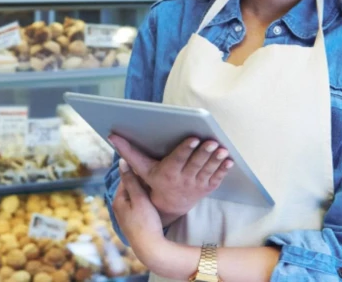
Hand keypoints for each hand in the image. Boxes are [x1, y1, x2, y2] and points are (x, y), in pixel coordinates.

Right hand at [109, 134, 233, 224]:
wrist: (168, 205)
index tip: (194, 138)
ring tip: (222, 149)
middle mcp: (183, 180)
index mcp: (167, 173)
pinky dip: (224, 170)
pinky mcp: (207, 187)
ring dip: (216, 160)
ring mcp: (196, 185)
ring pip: (207, 171)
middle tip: (212, 142)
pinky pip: (217, 178)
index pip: (178, 160)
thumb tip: (111, 135)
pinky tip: (230, 161)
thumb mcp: (141, 168)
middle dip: (204, 153)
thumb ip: (129, 151)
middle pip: (195, 164)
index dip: (186, 150)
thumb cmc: (154, 180)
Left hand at [112, 159, 167, 265]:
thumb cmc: (145, 222)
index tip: (151, 168)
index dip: (138, 172)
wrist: (150, 248)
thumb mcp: (139, 198)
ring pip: (135, 196)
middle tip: (156, 177)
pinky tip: (154, 200)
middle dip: (141, 181)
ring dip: (144, 191)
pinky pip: (138, 205)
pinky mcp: (132, 221)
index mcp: (117, 200)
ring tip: (156, 187)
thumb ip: (131, 180)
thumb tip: (121, 161)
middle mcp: (118, 207)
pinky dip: (144, 200)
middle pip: (130, 187)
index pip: (126, 178)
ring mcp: (125, 215)